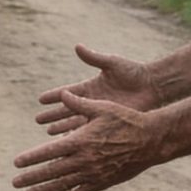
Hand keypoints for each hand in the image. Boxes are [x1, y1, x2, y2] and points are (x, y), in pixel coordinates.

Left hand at [13, 91, 163, 190]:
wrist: (151, 140)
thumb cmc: (126, 119)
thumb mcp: (102, 107)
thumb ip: (79, 104)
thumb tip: (62, 95)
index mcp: (81, 140)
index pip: (48, 152)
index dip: (31, 158)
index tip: (16, 163)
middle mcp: (84, 160)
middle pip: (52, 171)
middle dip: (32, 178)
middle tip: (15, 183)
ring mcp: (94, 173)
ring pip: (64, 185)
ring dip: (44, 190)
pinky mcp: (104, 182)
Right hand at [36, 43, 158, 133]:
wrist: (152, 86)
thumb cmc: (133, 72)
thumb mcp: (111, 63)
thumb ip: (94, 57)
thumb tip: (77, 46)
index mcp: (90, 86)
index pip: (67, 92)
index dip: (54, 96)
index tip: (40, 99)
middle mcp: (92, 101)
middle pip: (68, 110)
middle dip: (53, 115)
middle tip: (38, 121)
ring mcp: (100, 113)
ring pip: (76, 123)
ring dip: (63, 128)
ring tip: (50, 134)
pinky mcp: (109, 122)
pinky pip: (90, 132)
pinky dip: (81, 137)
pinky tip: (71, 144)